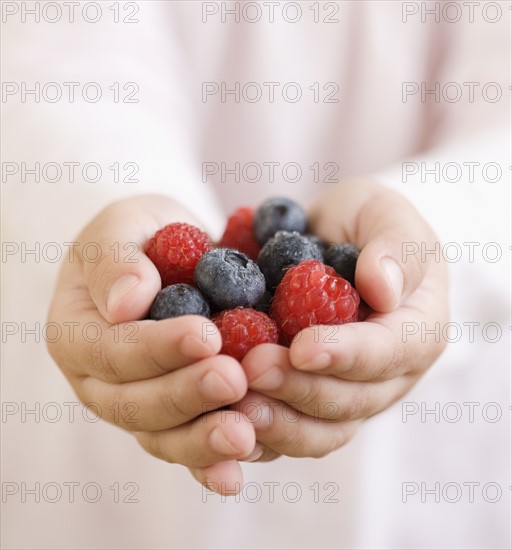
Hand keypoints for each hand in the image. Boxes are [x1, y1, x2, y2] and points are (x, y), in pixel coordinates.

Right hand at [47, 195, 256, 494]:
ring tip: (245, 437)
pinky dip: (208, 465)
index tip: (206, 336)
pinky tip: (235, 476)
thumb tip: (125, 303)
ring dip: (202, 440)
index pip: (112, 351)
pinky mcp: (170, 419)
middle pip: (136, 404)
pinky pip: (184, 448)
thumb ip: (116, 260)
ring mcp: (134, 405)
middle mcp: (99, 381)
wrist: (166, 254)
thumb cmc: (141, 236)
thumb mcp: (124, 227)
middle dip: (186, 396)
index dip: (157, 348)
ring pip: (161, 436)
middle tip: (233, 381)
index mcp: (76, 334)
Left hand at [234, 180, 448, 459]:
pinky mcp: (315, 402)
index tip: (303, 347)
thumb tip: (384, 289)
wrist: (329, 239)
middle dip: (301, 388)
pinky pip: (293, 430)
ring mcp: (351, 394)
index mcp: (417, 329)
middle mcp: (388, 374)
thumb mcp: (384, 214)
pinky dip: (263, 432)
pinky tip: (228, 420)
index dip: (347, 353)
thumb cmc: (363, 223)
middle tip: (253, 369)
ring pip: (323, 429)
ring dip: (280, 421)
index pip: (389, 352)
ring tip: (236, 404)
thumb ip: (395, 247)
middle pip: (352, 400)